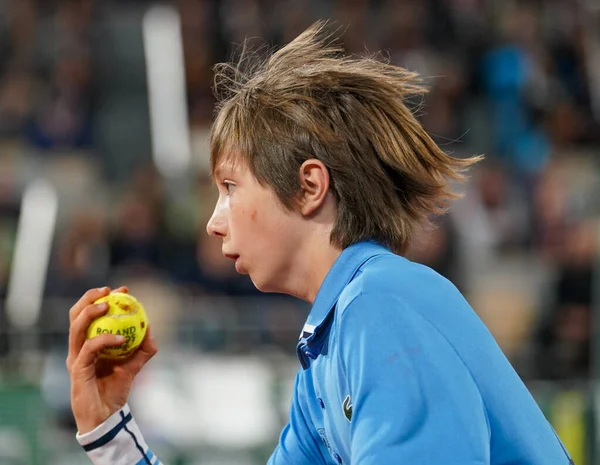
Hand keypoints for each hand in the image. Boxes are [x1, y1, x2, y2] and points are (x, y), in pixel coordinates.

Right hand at [67, 286, 157, 433]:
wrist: (107, 417)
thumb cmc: (115, 390)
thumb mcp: (133, 367)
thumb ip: (142, 350)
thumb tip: (151, 332)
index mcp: (87, 343)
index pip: (89, 314)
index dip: (102, 298)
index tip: (123, 290)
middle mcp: (78, 348)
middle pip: (75, 315)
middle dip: (90, 298)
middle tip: (109, 291)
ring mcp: (75, 358)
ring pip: (77, 328)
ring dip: (91, 313)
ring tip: (109, 306)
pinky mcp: (77, 370)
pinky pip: (89, 348)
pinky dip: (105, 339)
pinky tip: (122, 339)